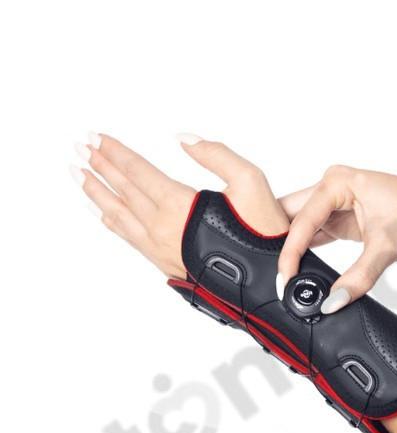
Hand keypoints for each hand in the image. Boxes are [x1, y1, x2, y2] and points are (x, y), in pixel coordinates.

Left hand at [70, 133, 288, 277]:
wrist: (268, 283)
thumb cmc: (263, 234)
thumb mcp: (251, 181)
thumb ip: (216, 154)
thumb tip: (183, 139)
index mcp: (179, 205)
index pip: (138, 171)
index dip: (116, 152)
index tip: (96, 137)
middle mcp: (162, 228)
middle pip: (123, 190)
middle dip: (100, 166)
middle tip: (81, 147)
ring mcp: (160, 248)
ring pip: (119, 215)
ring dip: (97, 193)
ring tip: (80, 175)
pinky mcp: (166, 263)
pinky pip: (129, 238)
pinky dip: (112, 222)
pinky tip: (105, 214)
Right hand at [277, 165, 396, 313]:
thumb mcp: (387, 248)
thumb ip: (358, 278)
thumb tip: (332, 302)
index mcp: (338, 182)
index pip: (301, 220)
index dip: (289, 252)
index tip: (285, 279)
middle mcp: (332, 188)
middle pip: (290, 215)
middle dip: (277, 244)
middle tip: (272, 275)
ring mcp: (334, 204)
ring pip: (298, 226)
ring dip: (290, 250)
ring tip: (282, 277)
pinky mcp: (339, 220)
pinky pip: (312, 236)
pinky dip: (304, 253)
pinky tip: (298, 271)